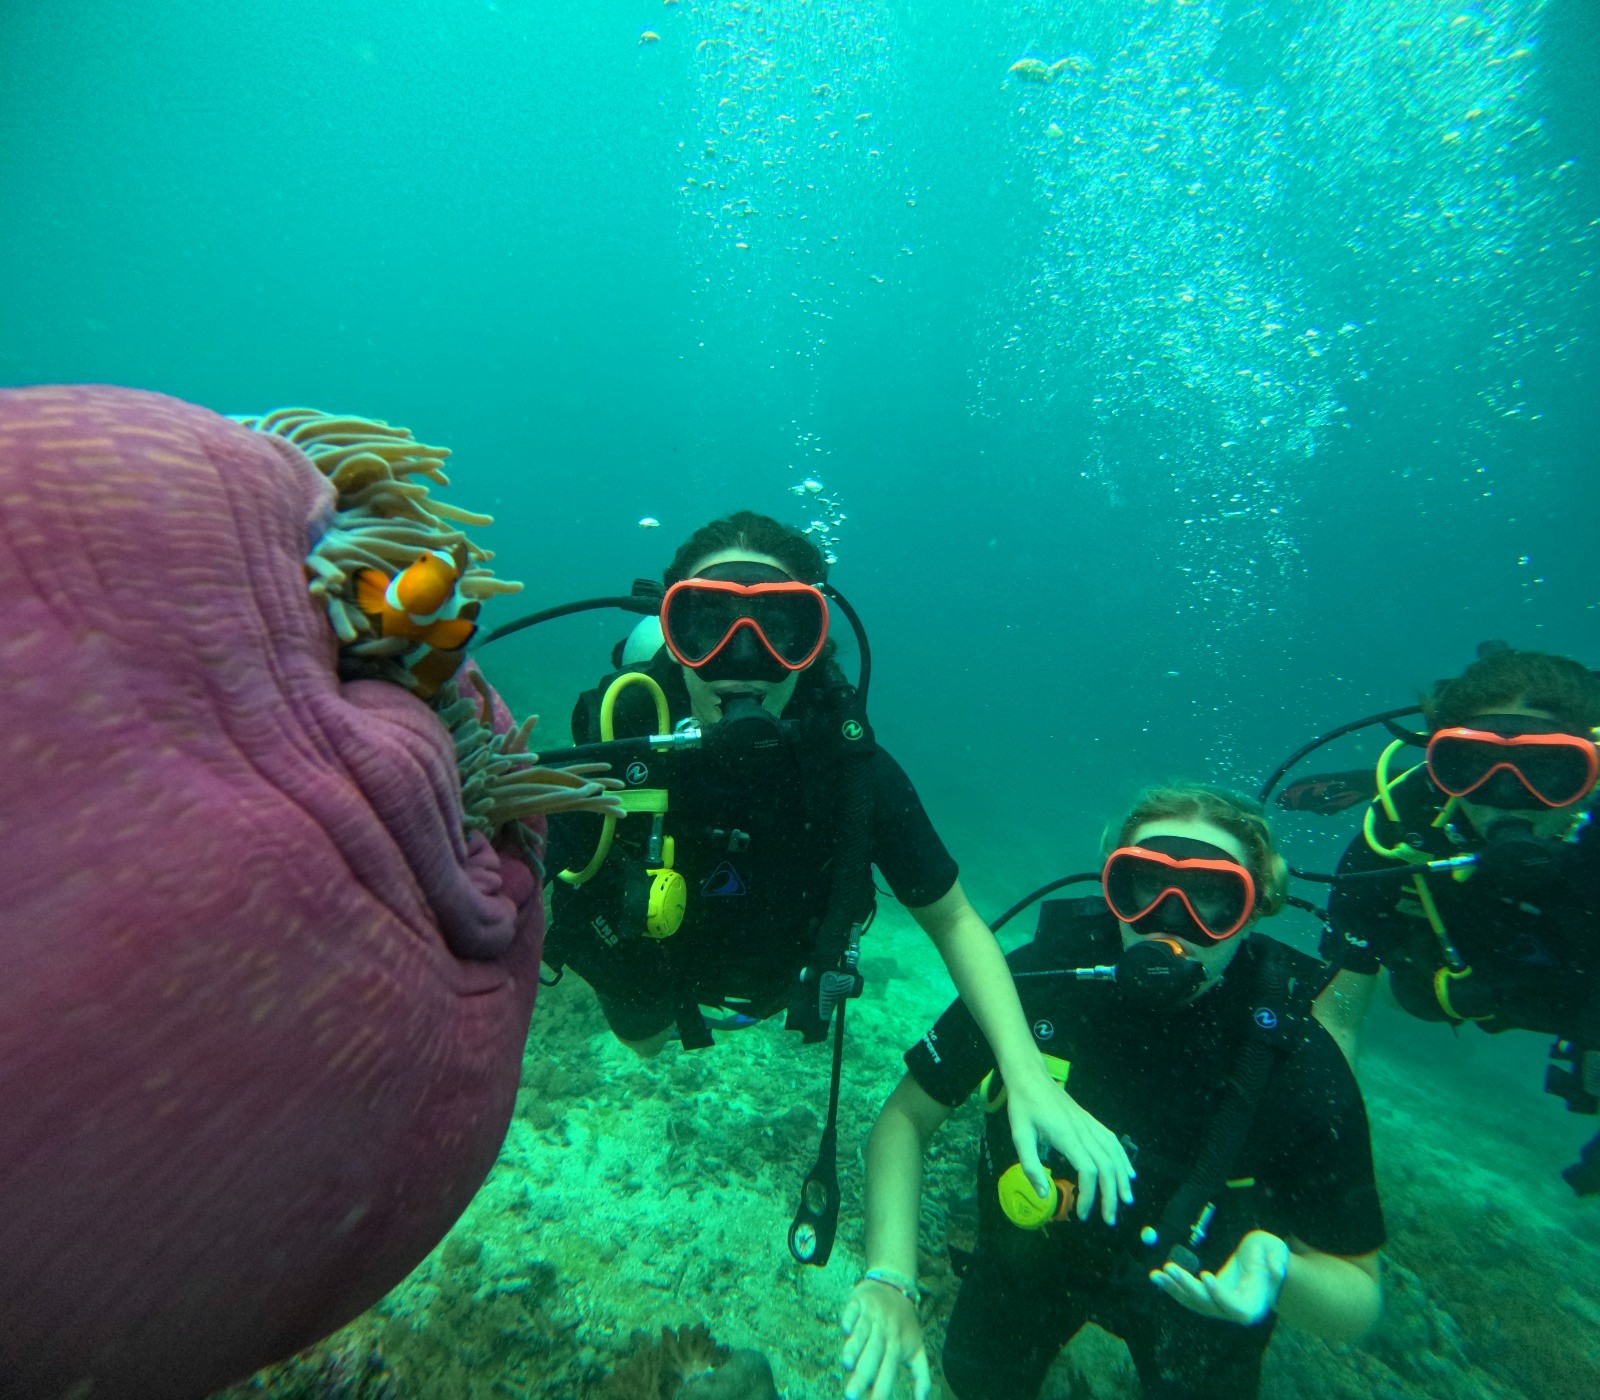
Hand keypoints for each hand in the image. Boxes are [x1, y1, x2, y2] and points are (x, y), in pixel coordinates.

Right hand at [840, 1279, 930, 1399]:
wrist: (896, 1284)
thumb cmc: (904, 1324)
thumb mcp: (917, 1348)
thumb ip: (921, 1374)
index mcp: (897, 1346)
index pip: (888, 1370)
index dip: (881, 1388)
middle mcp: (884, 1332)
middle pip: (872, 1356)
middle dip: (862, 1375)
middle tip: (851, 1395)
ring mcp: (871, 1316)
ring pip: (862, 1334)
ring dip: (855, 1347)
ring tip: (847, 1363)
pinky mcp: (858, 1302)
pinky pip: (852, 1311)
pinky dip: (849, 1318)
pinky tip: (845, 1328)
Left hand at [1003, 1065, 1134, 1223]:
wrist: (1030, 1075)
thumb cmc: (1023, 1105)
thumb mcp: (1019, 1135)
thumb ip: (1030, 1166)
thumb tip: (1043, 1195)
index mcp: (1066, 1135)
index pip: (1088, 1169)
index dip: (1089, 1195)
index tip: (1081, 1214)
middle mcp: (1083, 1130)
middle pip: (1106, 1166)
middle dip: (1111, 1195)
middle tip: (1109, 1219)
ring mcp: (1088, 1123)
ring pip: (1113, 1153)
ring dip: (1121, 1178)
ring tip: (1125, 1200)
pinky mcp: (1089, 1119)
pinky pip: (1111, 1140)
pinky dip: (1122, 1158)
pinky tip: (1127, 1172)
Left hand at [1150, 1230, 1289, 1325]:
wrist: (1263, 1263)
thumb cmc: (1271, 1256)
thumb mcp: (1277, 1251)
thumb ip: (1277, 1259)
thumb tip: (1275, 1267)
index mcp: (1254, 1304)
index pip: (1235, 1307)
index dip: (1220, 1295)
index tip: (1206, 1276)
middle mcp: (1234, 1310)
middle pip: (1208, 1305)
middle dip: (1188, 1287)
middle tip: (1170, 1268)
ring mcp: (1219, 1306)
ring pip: (1194, 1303)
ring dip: (1174, 1289)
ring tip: (1156, 1274)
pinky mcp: (1208, 1297)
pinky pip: (1189, 1296)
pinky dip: (1173, 1287)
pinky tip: (1158, 1277)